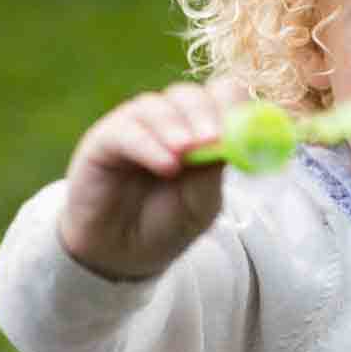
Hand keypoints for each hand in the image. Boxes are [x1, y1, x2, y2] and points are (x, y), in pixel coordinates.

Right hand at [59, 78, 244, 279]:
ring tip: (186, 154)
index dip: (235, 105)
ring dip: (176, 127)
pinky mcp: (104, 139)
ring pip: (157, 107)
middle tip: (213, 138)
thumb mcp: (201, 203)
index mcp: (202, 129)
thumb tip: (230, 143)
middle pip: (190, 96)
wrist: (124, 256)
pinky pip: (126, 131)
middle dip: (206, 114)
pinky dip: (149, 145)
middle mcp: (169, 120)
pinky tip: (166, 166)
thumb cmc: (167, 224)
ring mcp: (135, 126)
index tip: (246, 127)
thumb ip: (212, 173)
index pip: (222, 95)